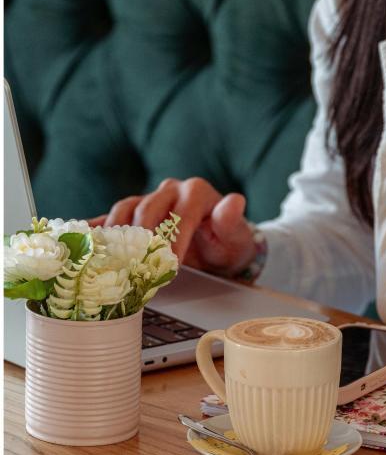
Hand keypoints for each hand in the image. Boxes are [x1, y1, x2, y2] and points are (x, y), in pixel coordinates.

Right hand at [89, 178, 256, 275]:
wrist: (217, 247)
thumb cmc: (227, 243)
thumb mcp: (236, 237)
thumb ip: (232, 221)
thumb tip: (234, 202)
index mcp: (195, 192)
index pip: (181, 212)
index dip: (176, 237)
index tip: (174, 263)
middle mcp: (170, 191)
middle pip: (148, 208)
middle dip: (143, 237)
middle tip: (139, 264)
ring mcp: (149, 200)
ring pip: (125, 210)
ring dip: (116, 233)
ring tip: (109, 256)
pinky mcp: (133, 214)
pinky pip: (110, 218)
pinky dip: (96, 228)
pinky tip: (81, 241)